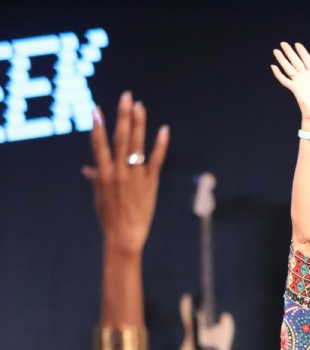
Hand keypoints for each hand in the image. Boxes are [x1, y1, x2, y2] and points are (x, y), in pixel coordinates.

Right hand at [81, 91, 168, 253]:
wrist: (125, 235)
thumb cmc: (109, 217)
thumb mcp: (99, 196)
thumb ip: (96, 178)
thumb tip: (88, 168)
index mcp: (103, 173)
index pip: (99, 144)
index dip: (98, 126)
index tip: (96, 109)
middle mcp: (118, 172)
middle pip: (120, 138)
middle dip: (123, 116)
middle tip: (127, 97)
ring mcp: (135, 176)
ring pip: (137, 145)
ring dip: (138, 124)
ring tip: (140, 106)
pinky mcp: (150, 183)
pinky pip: (156, 160)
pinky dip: (160, 145)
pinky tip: (164, 130)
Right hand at [271, 42, 309, 124]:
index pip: (308, 61)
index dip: (303, 52)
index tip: (297, 44)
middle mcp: (306, 77)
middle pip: (296, 61)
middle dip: (290, 52)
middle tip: (283, 43)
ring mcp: (299, 82)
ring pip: (288, 68)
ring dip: (282, 59)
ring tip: (276, 50)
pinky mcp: (294, 89)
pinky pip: (284, 80)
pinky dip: (278, 74)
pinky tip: (273, 66)